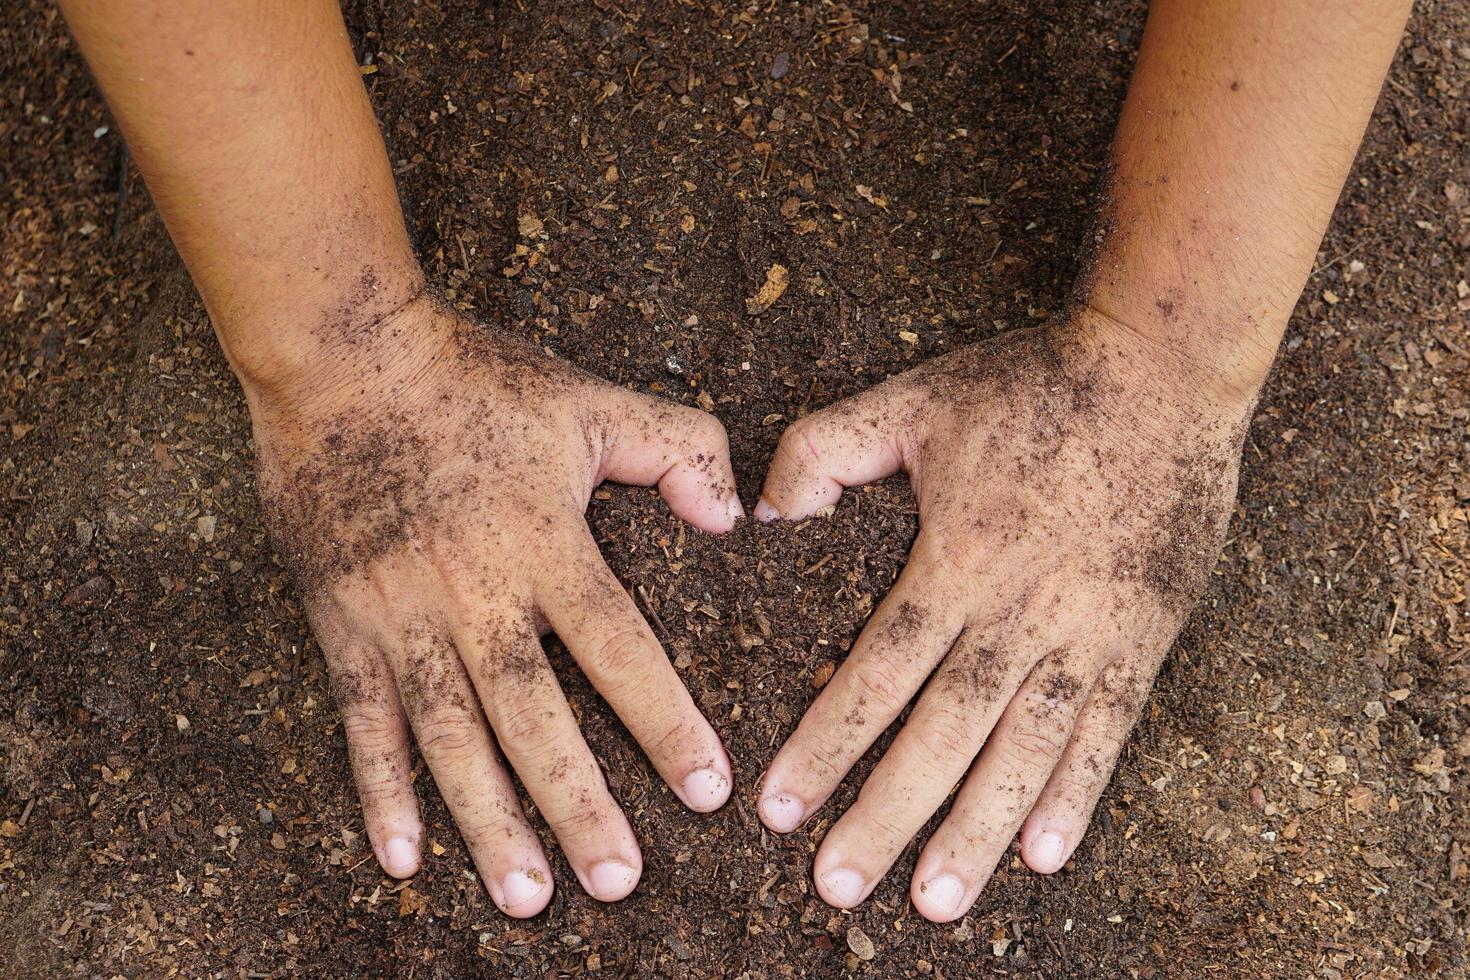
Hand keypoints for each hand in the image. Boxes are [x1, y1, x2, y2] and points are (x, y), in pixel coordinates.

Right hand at [252, 299, 743, 916]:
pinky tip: (405, 856)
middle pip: (534, 717)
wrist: (342, 359)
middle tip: (619, 881)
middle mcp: (475, 594)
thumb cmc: (474, 382)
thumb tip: (734, 516)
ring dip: (490, 821)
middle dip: (578, 805)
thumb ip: (676, 451)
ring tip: (529, 896)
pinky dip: (381, 791)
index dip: (664, 722)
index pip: (619, 650)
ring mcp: (402, 616)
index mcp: (545, 544)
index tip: (706, 791)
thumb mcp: (591, 402)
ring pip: (451, 738)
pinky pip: (363, 722)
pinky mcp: (344, 624)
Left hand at [752, 311, 1249, 920]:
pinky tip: (1043, 854)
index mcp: (959, 558)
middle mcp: (1021, 611)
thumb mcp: (912, 399)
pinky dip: (1075, 796)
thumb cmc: (1031, 385)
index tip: (779, 807)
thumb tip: (769, 515)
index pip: (879, 672)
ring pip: (1025, 750)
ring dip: (977, 829)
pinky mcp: (1142, 637)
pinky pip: (1108, 731)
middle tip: (837, 887)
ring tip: (935, 899)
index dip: (827, 743)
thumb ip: (826, 449)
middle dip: (886, 813)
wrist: (1164, 371)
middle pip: (943, 732)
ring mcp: (1088, 631)